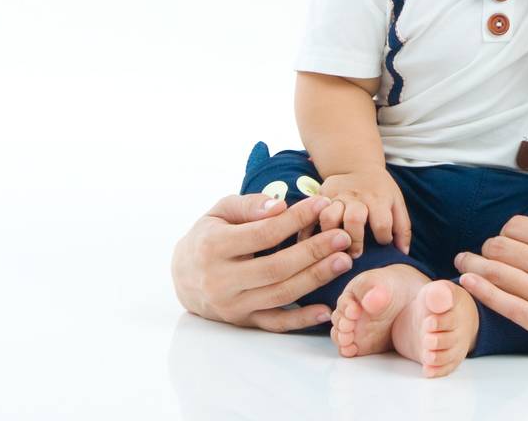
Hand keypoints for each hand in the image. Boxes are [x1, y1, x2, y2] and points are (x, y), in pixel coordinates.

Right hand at [171, 193, 354, 331]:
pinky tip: (326, 310)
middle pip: (275, 268)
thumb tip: (279, 206)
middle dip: (313, 252)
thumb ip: (249, 206)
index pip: (262, 234)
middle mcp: (220, 281)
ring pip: (280, 295)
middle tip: (343, 237)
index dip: (295, 219)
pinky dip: (301, 320)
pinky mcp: (243, 321)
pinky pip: (275, 323)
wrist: (183, 277)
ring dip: (315, 279)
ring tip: (343, 261)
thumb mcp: (220, 213)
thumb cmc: (208, 236)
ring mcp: (232, 305)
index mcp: (213, 248)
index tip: (322, 203)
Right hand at [317, 167, 410, 257]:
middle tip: (356, 254)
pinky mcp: (319, 197)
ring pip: (328, 216)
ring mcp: (336, 197)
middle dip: (355, 240)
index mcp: (378, 199)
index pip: (382, 223)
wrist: (356, 166)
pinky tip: (310, 242)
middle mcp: (356, 197)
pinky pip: (309, 215)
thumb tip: (402, 254)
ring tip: (335, 247)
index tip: (382, 243)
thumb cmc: (379, 191)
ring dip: (330, 235)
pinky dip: (307, 230)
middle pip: (354, 219)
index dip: (384, 238)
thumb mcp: (397, 202)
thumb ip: (402, 228)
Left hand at [452, 197, 527, 357]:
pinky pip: (507, 306)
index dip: (507, 230)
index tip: (507, 238)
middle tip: (481, 250)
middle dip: (488, 247)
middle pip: (501, 249)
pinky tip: (469, 282)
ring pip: (498, 276)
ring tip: (462, 262)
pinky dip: (483, 292)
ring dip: (474, 266)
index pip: (517, 227)